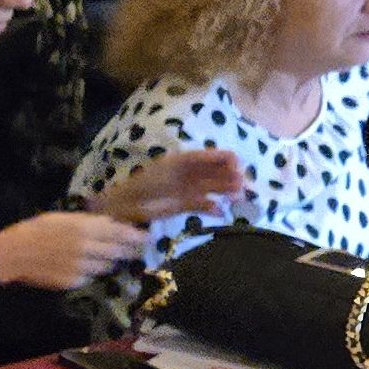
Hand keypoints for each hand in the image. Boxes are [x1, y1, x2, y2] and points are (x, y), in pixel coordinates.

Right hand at [0, 211, 149, 290]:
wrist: (13, 254)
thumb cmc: (36, 230)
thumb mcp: (63, 218)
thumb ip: (89, 222)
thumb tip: (112, 225)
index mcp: (85, 227)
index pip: (121, 232)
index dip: (137, 236)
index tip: (147, 237)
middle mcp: (87, 247)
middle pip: (119, 251)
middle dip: (129, 250)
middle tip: (134, 249)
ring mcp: (82, 267)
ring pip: (108, 266)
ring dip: (109, 262)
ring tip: (101, 256)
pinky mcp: (74, 281)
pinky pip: (91, 276)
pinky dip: (90, 272)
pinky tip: (80, 266)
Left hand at [93, 147, 244, 225]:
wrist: (125, 207)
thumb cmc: (143, 187)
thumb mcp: (166, 177)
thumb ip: (191, 169)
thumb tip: (216, 170)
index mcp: (185, 160)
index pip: (213, 156)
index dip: (229, 161)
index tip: (238, 170)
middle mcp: (191, 172)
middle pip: (218, 172)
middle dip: (232, 178)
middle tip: (242, 188)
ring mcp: (190, 188)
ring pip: (215, 187)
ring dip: (227, 191)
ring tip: (237, 198)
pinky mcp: (187, 203)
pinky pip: (206, 204)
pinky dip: (214, 207)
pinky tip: (220, 212)